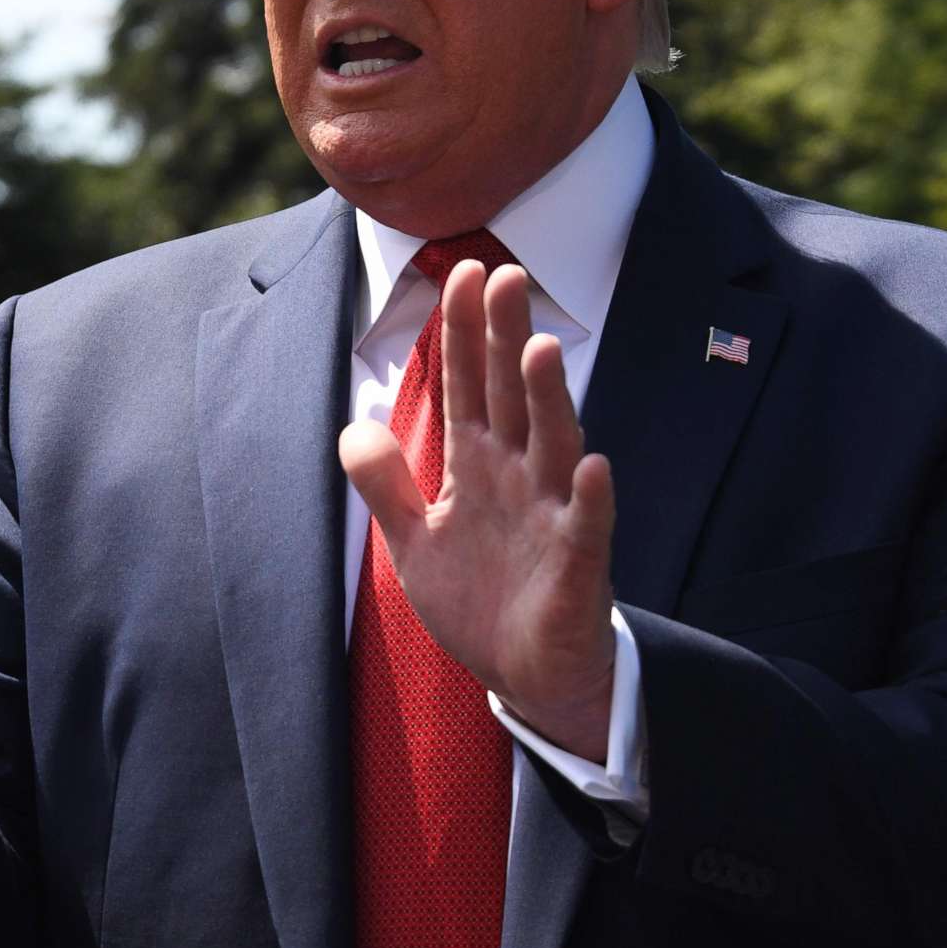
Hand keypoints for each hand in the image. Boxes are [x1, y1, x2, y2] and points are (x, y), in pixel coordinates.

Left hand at [339, 262, 617, 759]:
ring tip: (541, 348)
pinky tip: (594, 466)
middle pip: (511, 396)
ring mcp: (552, 517)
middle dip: (506, 339)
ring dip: (549, 400)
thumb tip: (352, 424)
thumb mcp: (416, 540)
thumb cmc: (482, 602)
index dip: (463, 332)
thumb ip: (386, 483)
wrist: (527, 676)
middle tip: (506, 275)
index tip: (462, 271)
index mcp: (479, 465)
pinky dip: (591, 500)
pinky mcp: (577, 568)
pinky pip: (586, 528)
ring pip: (553, 447)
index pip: (468, 384)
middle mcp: (520, 476)